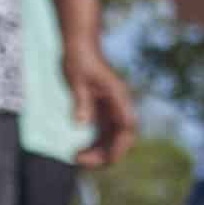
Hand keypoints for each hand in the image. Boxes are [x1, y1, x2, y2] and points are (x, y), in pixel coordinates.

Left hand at [69, 47, 136, 168]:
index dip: (120, 146)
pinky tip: (79, 149)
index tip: (106, 160)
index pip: (127, 127)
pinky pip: (104, 132)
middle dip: (106, 154)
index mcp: (118, 96)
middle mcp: (119, 104)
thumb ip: (81, 101)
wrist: (79, 43)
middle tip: (81, 161)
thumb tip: (82, 124)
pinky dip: (94, 143)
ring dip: (99, 151)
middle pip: (121, 137)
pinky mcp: (103, 109)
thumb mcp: (76, 79)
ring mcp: (112, 107)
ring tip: (77, 158)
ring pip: (112, 138)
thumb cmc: (79, 58)